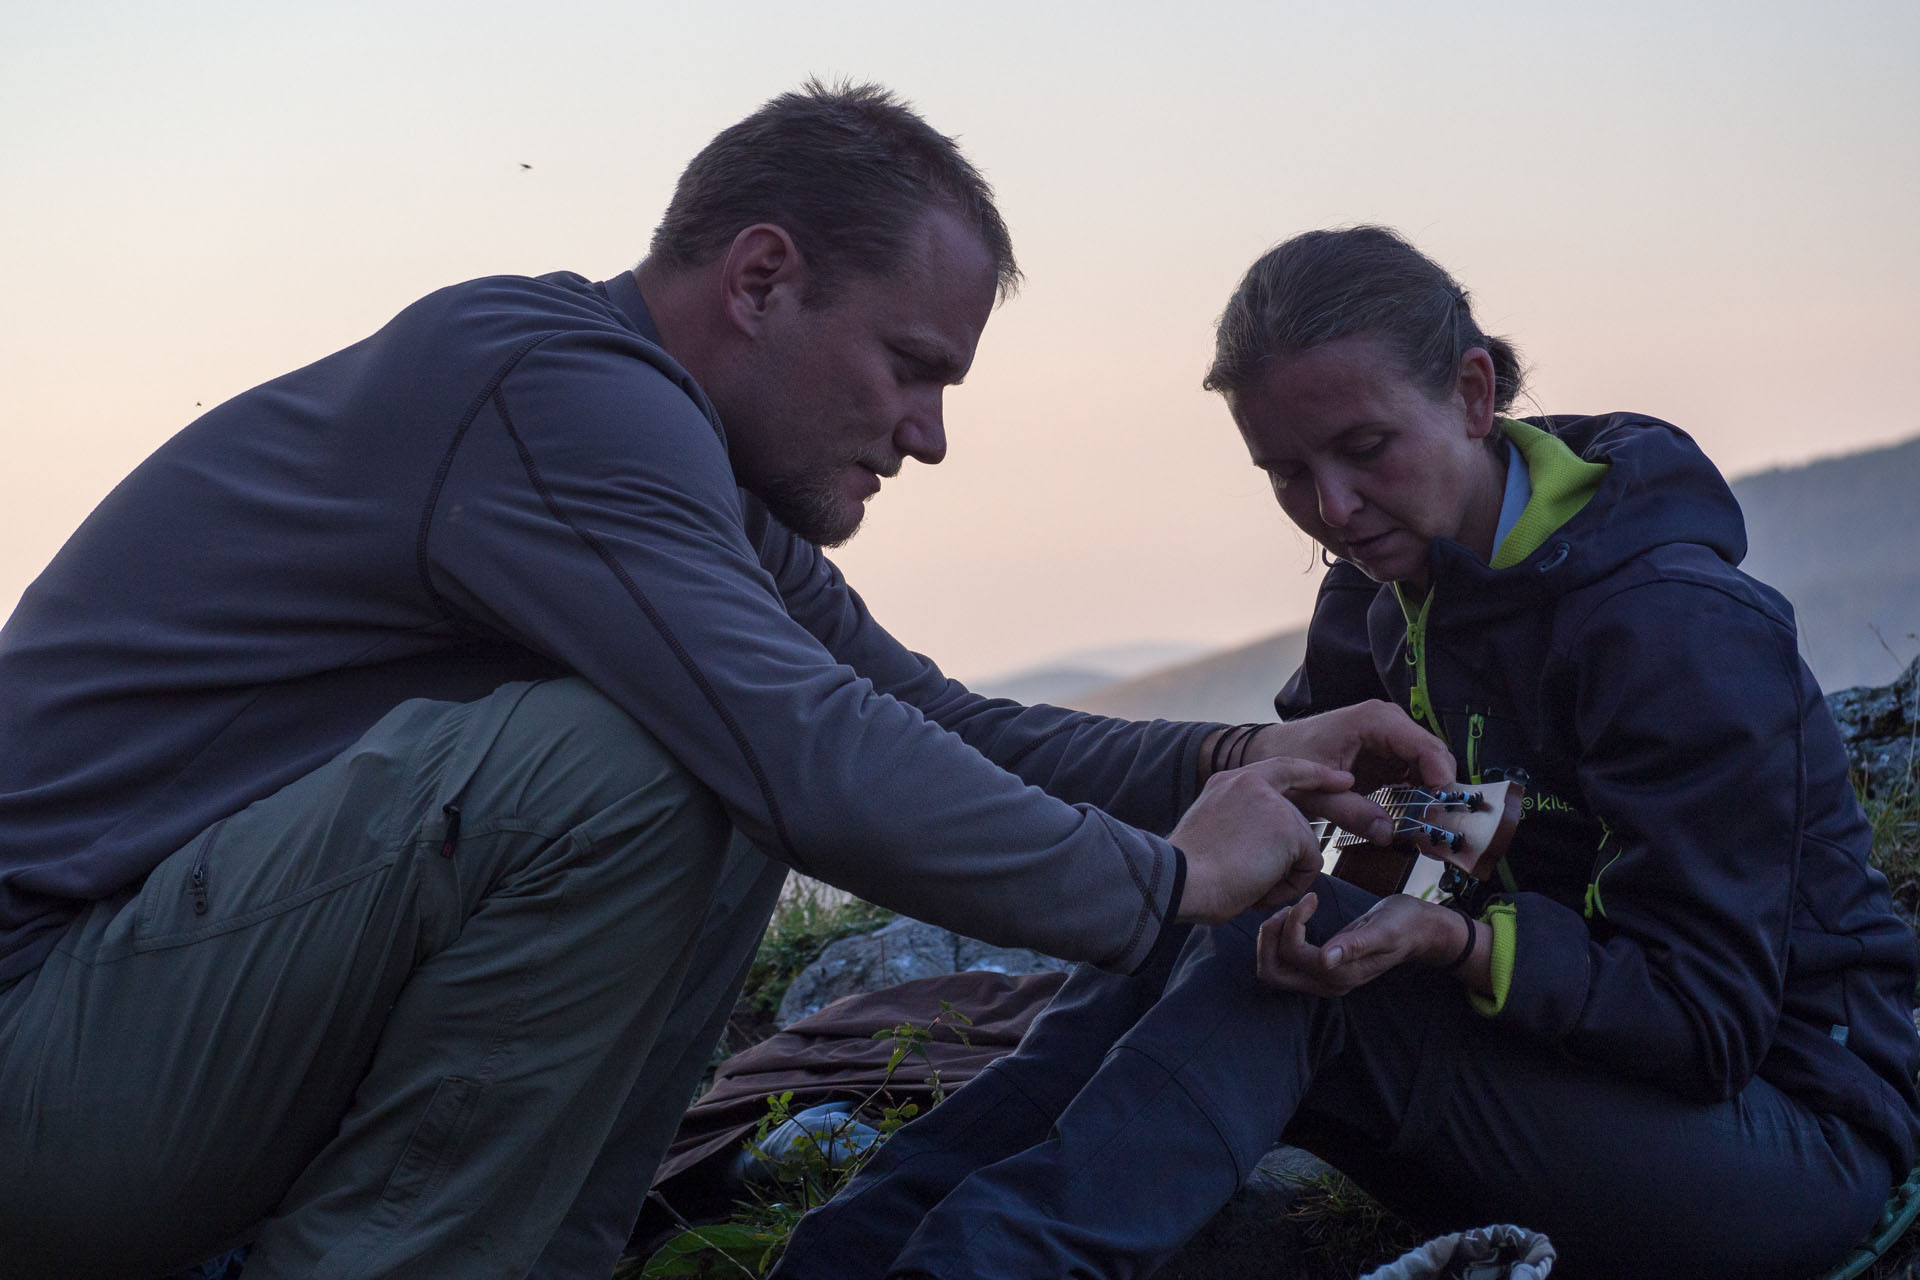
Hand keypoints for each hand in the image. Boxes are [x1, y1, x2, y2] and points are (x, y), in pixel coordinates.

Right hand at [1170, 757, 1351, 924]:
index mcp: (1228, 782)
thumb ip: (1241, 824)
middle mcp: (1251, 782)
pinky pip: (1311, 865)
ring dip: (1284, 875)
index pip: (1283, 768)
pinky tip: (1261, 889)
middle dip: (1292, 854)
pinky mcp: (1288, 828)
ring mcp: (1272, 803)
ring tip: (1249, 884)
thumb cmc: (1187, 872)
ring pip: (1305, 845)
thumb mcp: (1212, 832)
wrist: (1179, 880)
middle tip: (1259, 875)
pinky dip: (1291, 886)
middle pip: (1298, 819)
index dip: (1314, 775)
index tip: (1341, 780)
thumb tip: (1266, 847)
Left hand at [1239, 702, 1455, 842]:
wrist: (1269, 751)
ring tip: (1425, 827)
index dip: (1440, 778)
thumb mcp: (1314, 792)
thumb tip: (1389, 834)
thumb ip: (1350, 812)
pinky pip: (1414, 774)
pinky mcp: (1387, 755)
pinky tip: (1412, 819)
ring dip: (1430, 796)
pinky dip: (1417, 796)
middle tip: (1436, 827)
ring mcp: (1390, 738)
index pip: (1425, 747)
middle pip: (1433, 756)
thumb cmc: (1287, 760)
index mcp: (1374, 721)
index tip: (1441, 811)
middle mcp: (1389, 723)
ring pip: (1428, 767)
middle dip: (1438, 791)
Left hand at [1256, 892, 1473, 995]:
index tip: (1311, 898)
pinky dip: (1278, 939)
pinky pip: (1283, 962)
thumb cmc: (1403, 924)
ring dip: (1271, 939)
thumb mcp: (1383, 930)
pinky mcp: (1319, 969)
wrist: (1418, 930)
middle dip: (1269, 939)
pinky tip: (1295, 917)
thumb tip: (1326, 960)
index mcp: (1341, 975)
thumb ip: (1355, 945)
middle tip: (1287, 909)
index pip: (1292, 953)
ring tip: (1290, 911)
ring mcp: (1322, 979)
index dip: (1292, 923)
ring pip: (1273, 969)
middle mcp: (1327, 983)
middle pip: (1271, 972)